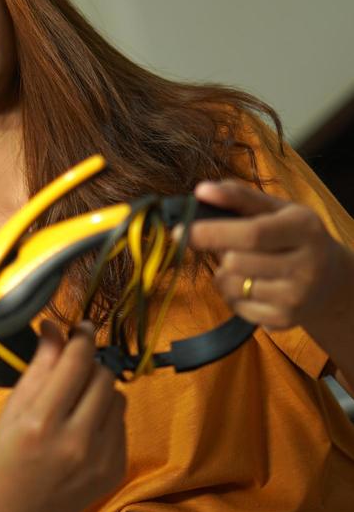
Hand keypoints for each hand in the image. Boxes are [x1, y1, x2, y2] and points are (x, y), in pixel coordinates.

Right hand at [0, 320, 126, 511]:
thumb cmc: (4, 461)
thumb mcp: (12, 411)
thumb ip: (39, 368)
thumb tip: (56, 328)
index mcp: (42, 422)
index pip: (77, 362)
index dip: (82, 336)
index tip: (81, 326)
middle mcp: (77, 441)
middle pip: (103, 375)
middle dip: (90, 364)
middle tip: (74, 368)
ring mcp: (101, 459)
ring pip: (117, 397)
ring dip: (100, 391)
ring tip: (76, 402)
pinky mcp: (116, 470)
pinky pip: (121, 424)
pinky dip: (106, 417)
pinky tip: (83, 430)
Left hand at [183, 179, 349, 331]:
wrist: (331, 279)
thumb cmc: (294, 236)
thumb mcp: (277, 210)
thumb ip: (239, 197)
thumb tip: (200, 190)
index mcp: (304, 229)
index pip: (252, 233)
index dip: (212, 233)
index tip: (181, 230)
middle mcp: (305, 266)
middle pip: (236, 263)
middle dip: (219, 253)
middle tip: (227, 245)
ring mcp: (295, 298)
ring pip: (231, 287)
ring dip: (224, 274)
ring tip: (243, 264)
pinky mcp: (284, 320)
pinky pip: (236, 307)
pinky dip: (232, 294)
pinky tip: (251, 284)